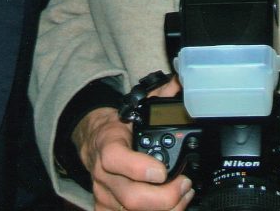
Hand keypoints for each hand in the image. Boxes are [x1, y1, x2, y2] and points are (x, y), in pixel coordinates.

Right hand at [73, 77, 193, 210]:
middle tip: (185, 185)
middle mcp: (102, 173)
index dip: (138, 168)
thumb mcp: (134, 109)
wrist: (94, 143)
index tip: (162, 171)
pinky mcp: (106, 209)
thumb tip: (180, 81)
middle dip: (166, 197)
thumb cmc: (117, 130)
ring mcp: (104, 195)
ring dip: (167, 209)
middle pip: (131, 197)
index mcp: (107, 144)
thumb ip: (158, 96)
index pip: (114, 158)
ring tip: (184, 195)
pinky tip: (170, 207)